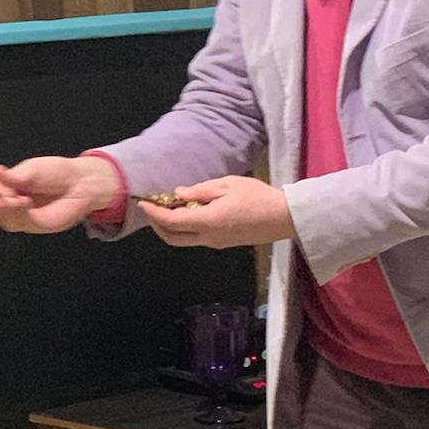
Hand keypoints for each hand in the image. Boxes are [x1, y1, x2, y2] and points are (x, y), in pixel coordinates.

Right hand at [0, 155, 119, 233]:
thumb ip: (13, 175)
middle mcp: (8, 205)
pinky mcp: (35, 226)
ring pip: (3, 220)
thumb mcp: (32, 168)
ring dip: (7, 210)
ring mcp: (20, 217)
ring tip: (17, 198)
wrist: (80, 182)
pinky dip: (20, 214)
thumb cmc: (55, 172)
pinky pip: (22, 224)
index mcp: (2, 188)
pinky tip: (25, 203)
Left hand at [138, 176, 294, 248]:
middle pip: (172, 238)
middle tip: (152, 209)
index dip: (153, 213)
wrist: (284, 217)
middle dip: (157, 225)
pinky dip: (185, 228)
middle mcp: (209, 237)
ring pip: (183, 240)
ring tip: (169, 208)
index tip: (144, 202)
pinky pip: (196, 238)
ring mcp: (216, 243)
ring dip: (170, 227)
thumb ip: (200, 191)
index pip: (171, 222)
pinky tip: (188, 213)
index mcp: (208, 222)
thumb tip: (179, 194)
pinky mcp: (223, 243)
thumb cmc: (259, 197)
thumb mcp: (228, 185)